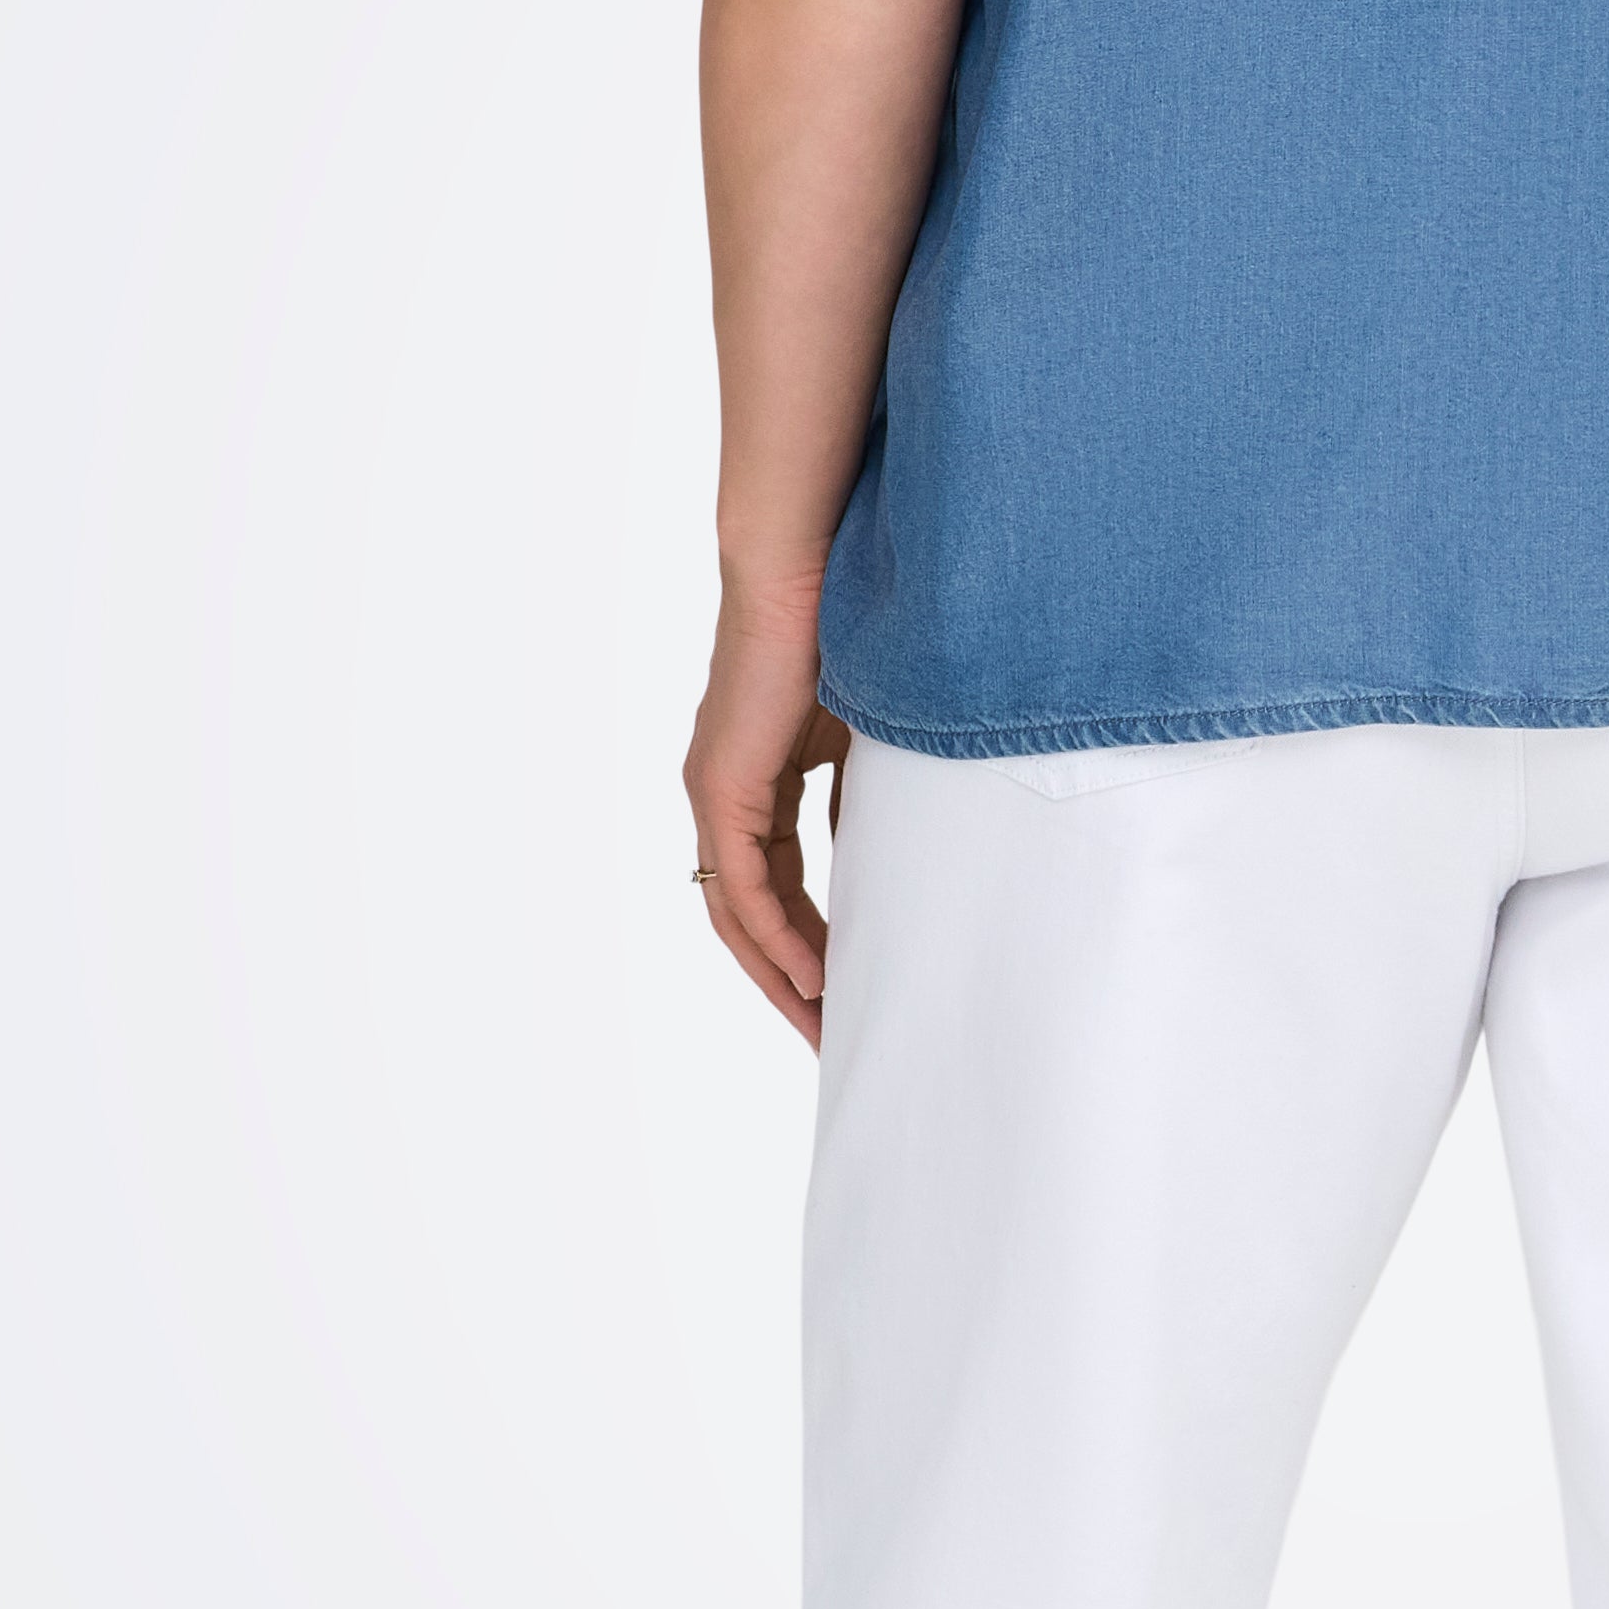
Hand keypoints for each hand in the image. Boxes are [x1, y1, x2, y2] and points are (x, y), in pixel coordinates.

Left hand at [685, 562, 846, 1047]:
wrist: (808, 570)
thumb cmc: (844, 632)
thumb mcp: (865, 736)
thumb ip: (865, 795)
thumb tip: (894, 852)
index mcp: (753, 786)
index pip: (772, 891)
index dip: (807, 948)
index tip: (847, 996)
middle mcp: (722, 797)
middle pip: (746, 919)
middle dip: (789, 984)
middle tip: (832, 1037)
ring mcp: (714, 794)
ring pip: (737, 914)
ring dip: (780, 975)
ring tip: (824, 1025)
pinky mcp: (721, 787)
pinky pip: (743, 887)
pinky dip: (777, 935)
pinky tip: (810, 975)